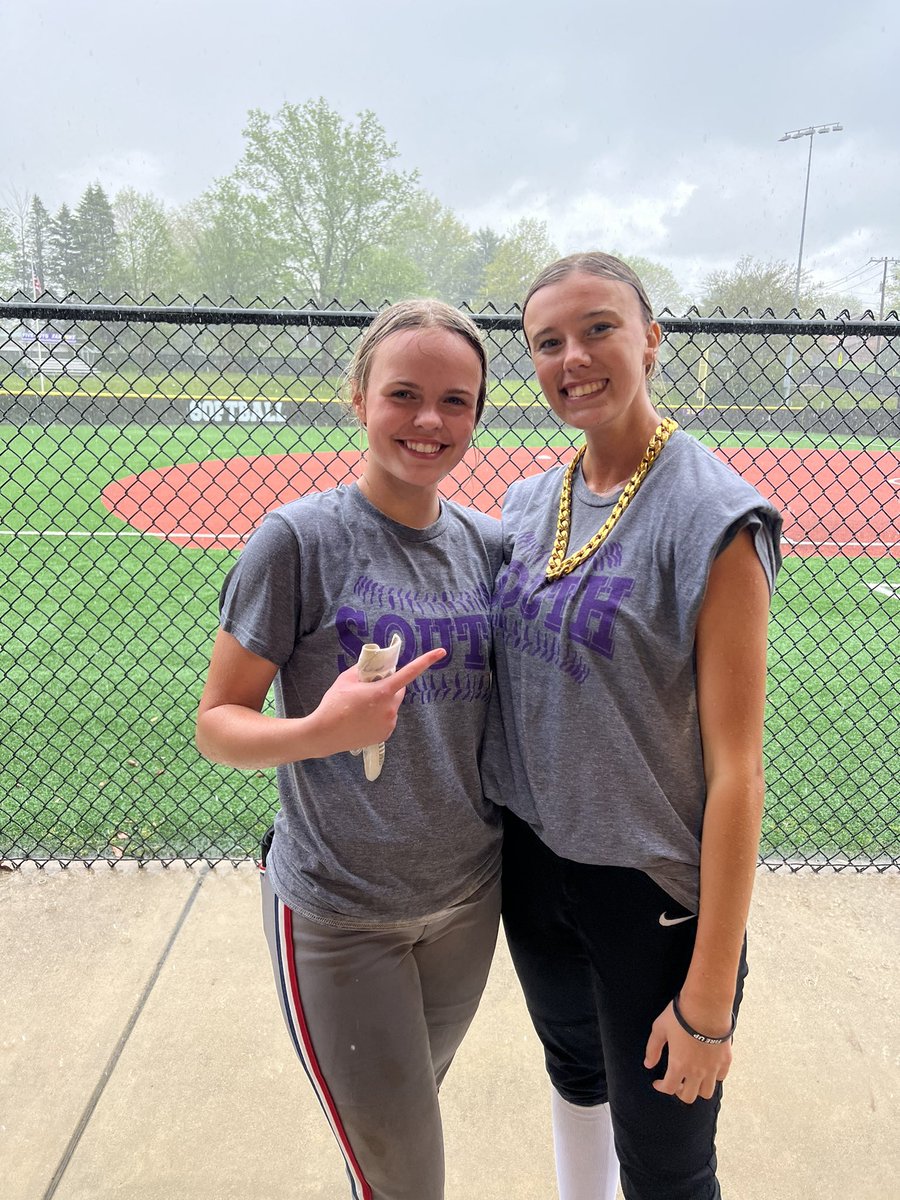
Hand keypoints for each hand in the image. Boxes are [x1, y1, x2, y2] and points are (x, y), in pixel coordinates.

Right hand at [312, 648, 445, 756]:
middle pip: (399, 690)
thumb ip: (363, 670)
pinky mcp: (385, 734)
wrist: (324, 734)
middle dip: (389, 686)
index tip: (441, 652)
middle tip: (370, 688)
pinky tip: (363, 719)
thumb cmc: (334, 704)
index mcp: (382, 692)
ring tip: (361, 707)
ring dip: (384, 702)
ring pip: (392, 705)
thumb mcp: (345, 679)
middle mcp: (390, 708)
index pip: (409, 673)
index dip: (426, 661)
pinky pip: (388, 718)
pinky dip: (380, 715)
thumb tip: (373, 665)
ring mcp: (389, 723)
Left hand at [644, 1000, 732, 1103]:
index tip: (658, 1083)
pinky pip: (720, 1078)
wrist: (707, 1006)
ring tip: (692, 1079)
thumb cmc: (681, 1016)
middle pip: (688, 1096)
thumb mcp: (660, 1029)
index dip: (661, 1087)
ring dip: (697, 1089)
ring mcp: (712, 1068)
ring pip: (706, 1092)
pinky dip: (713, 1077)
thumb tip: (648, 1064)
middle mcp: (696, 1072)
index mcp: (678, 1065)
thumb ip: (653, 1049)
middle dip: (679, 1092)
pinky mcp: (725, 1061)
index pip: (669, 1088)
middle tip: (676, 1082)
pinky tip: (707, 1068)